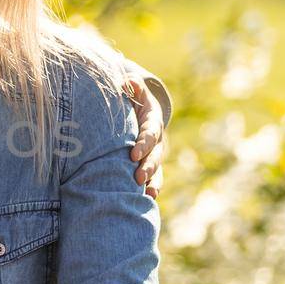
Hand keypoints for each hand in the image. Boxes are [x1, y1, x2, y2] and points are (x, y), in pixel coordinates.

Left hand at [124, 76, 165, 198]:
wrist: (140, 112)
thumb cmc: (132, 100)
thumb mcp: (134, 90)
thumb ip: (132, 86)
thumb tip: (127, 81)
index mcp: (152, 122)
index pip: (149, 134)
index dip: (143, 144)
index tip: (133, 154)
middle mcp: (157, 141)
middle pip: (155, 156)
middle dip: (148, 167)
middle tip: (138, 177)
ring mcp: (154, 155)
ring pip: (157, 171)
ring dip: (152, 182)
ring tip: (147, 194)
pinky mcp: (150, 166)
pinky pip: (153, 179)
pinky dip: (151, 189)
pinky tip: (145, 201)